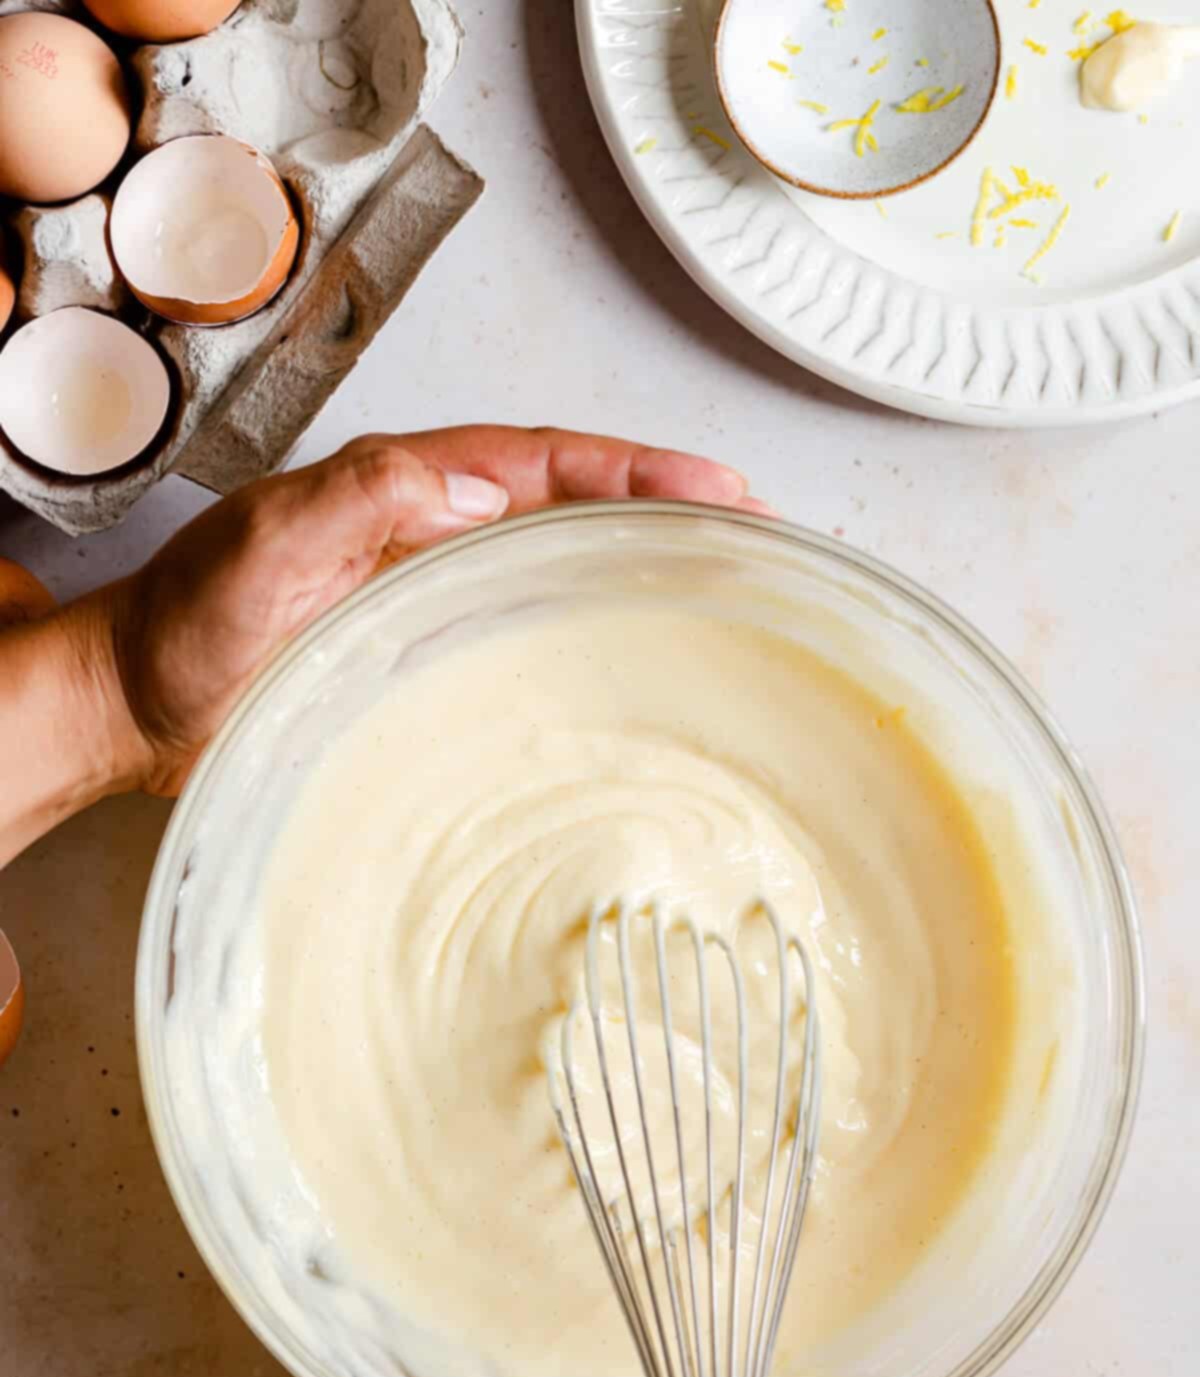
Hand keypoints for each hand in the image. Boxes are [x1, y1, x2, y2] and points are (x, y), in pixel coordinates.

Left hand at [104, 426, 767, 796]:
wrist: (136, 711)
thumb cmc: (185, 630)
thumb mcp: (263, 547)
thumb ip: (355, 501)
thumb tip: (480, 489)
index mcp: (406, 488)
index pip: (546, 462)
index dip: (638, 472)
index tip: (717, 491)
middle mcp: (431, 531)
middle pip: (574, 502)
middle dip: (667, 510)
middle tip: (753, 534)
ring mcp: (432, 593)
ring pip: (559, 564)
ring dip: (640, 568)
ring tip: (721, 589)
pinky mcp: (425, 654)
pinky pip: (525, 632)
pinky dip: (587, 638)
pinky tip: (628, 669)